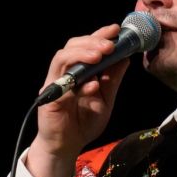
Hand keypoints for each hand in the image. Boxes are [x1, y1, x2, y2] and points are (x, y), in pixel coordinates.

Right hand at [26, 23, 128, 176]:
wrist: (68, 146)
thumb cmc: (83, 123)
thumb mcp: (106, 99)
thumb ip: (112, 80)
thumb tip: (125, 59)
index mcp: (79, 71)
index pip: (86, 46)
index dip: (100, 35)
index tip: (116, 29)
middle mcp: (65, 73)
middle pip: (72, 46)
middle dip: (92, 41)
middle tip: (110, 44)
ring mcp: (55, 84)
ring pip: (62, 58)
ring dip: (83, 53)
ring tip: (102, 54)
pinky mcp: (50, 98)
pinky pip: (62, 84)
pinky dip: (80, 82)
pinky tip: (94, 84)